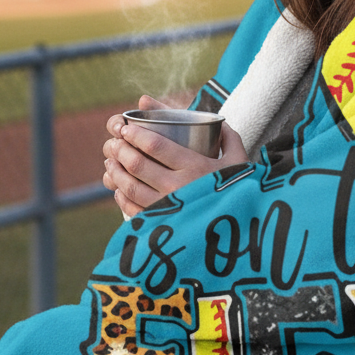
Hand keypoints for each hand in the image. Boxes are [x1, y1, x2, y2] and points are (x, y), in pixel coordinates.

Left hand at [103, 95, 248, 216]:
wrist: (243, 231)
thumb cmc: (240, 192)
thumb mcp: (239, 162)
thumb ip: (228, 138)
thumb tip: (217, 122)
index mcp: (195, 167)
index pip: (156, 146)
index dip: (136, 134)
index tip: (126, 128)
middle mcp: (178, 187)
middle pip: (138, 164)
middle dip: (121, 150)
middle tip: (115, 142)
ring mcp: (168, 209)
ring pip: (131, 187)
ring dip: (116, 171)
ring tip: (111, 161)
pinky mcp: (162, 226)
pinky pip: (133, 210)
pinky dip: (122, 197)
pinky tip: (119, 188)